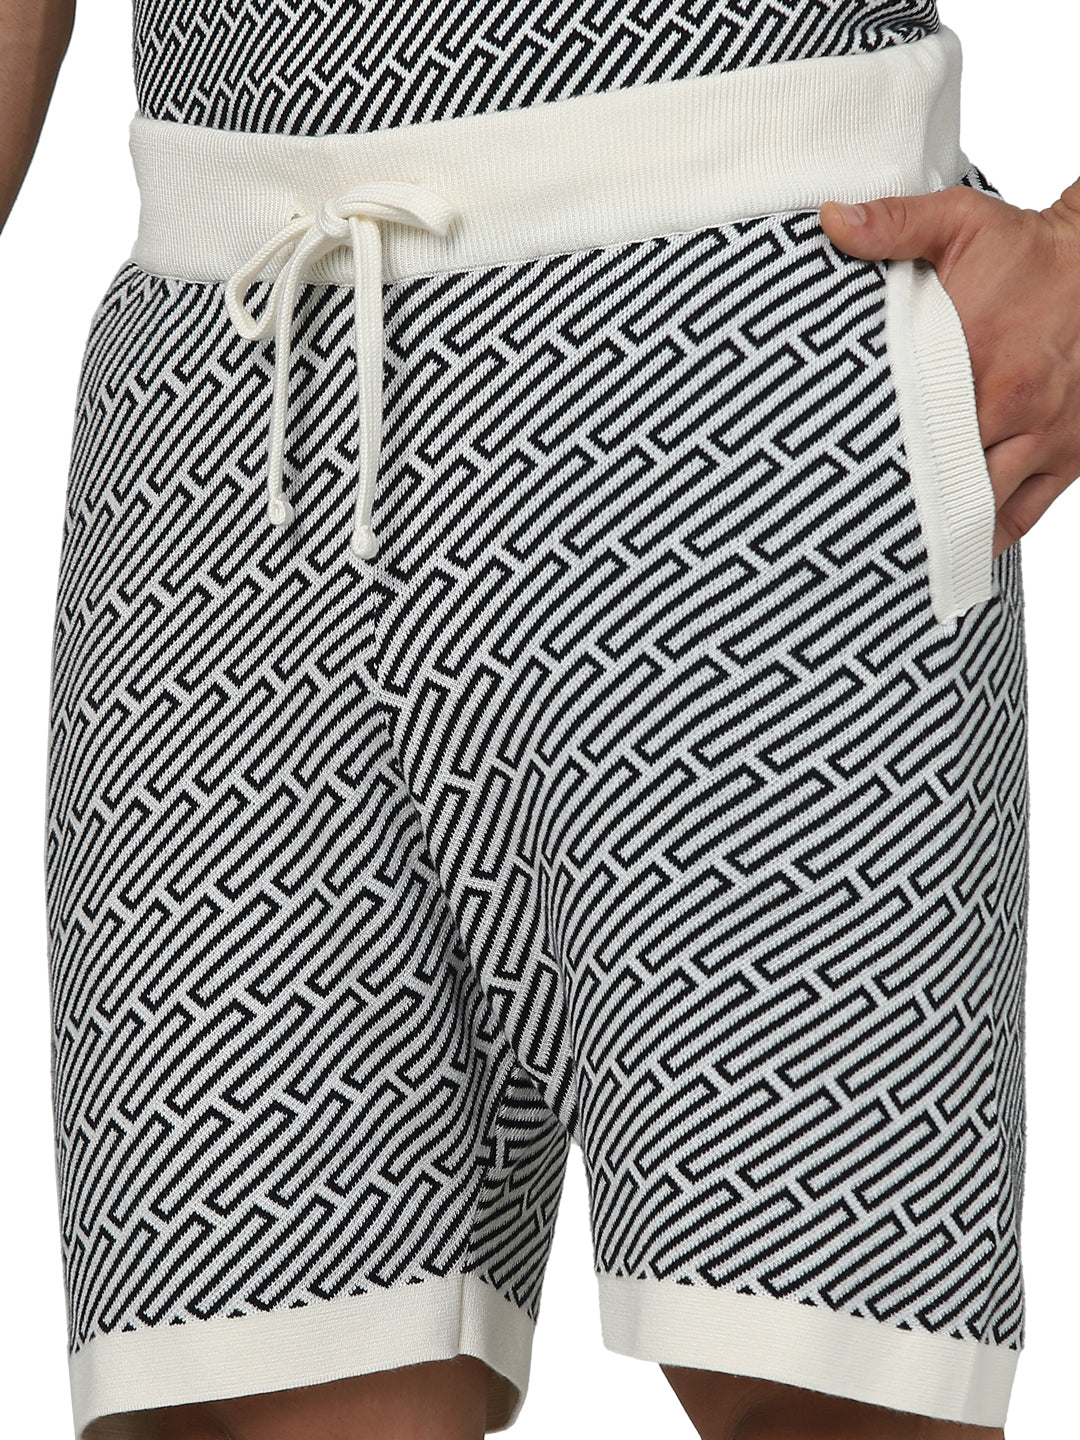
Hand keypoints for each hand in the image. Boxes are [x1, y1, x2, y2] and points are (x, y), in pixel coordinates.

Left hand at [819, 179, 1079, 557]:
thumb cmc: (1031, 250)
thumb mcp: (962, 221)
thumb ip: (893, 226)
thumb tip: (829, 221)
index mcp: (974, 356)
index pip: (907, 423)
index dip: (867, 456)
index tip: (827, 480)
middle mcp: (1011, 406)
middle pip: (940, 475)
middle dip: (896, 499)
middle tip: (842, 526)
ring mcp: (1044, 437)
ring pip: (979, 505)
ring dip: (937, 525)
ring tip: (886, 549)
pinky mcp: (1070, 456)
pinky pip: (1023, 515)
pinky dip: (986, 537)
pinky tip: (949, 555)